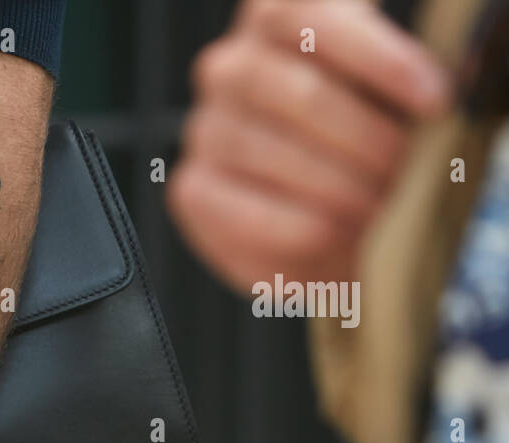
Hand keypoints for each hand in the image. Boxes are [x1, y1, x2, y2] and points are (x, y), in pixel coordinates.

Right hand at [167, 0, 451, 292]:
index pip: (310, 18)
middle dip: (363, 138)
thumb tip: (438, 96)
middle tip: (402, 171)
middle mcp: (230, 68)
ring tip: (375, 208)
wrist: (318, 230)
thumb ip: (402, 87)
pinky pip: (242, 209)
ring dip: (336, 187)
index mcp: (277, 22)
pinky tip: (334, 234)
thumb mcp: (386, 105)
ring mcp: (204, 129)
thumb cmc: (355, 155)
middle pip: (296, 92)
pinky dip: (298, 227)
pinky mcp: (191, 189)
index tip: (432, 100)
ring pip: (268, 151)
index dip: (378, 58)